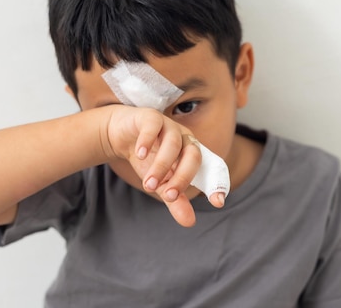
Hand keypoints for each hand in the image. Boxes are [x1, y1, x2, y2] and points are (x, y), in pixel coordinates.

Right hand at [101, 105, 214, 226]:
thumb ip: (175, 200)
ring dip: (161, 166)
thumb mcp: (160, 182)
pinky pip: (154, 126)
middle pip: (194, 155)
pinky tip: (140, 154)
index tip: (218, 203)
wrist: (122, 135)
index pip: (212, 166)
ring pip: (172, 144)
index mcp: (192, 153)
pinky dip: (148, 141)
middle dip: (182, 178)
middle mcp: (185, 138)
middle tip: (168, 195)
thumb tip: (190, 222)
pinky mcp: (150, 117)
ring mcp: (169, 126)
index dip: (217, 183)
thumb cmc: (147, 158)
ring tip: (148, 184)